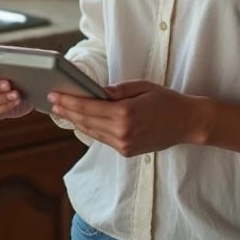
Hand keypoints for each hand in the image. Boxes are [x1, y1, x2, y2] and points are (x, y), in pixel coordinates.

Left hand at [49, 80, 204, 156]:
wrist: (187, 124)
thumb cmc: (166, 101)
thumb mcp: (142, 87)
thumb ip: (117, 90)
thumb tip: (96, 92)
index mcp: (124, 113)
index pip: (88, 107)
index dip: (69, 101)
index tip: (55, 95)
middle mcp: (121, 132)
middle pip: (86, 121)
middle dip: (67, 111)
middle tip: (52, 102)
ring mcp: (123, 144)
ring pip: (92, 132)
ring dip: (76, 121)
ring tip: (63, 111)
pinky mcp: (126, 151)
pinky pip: (103, 139)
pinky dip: (91, 129)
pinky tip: (82, 121)